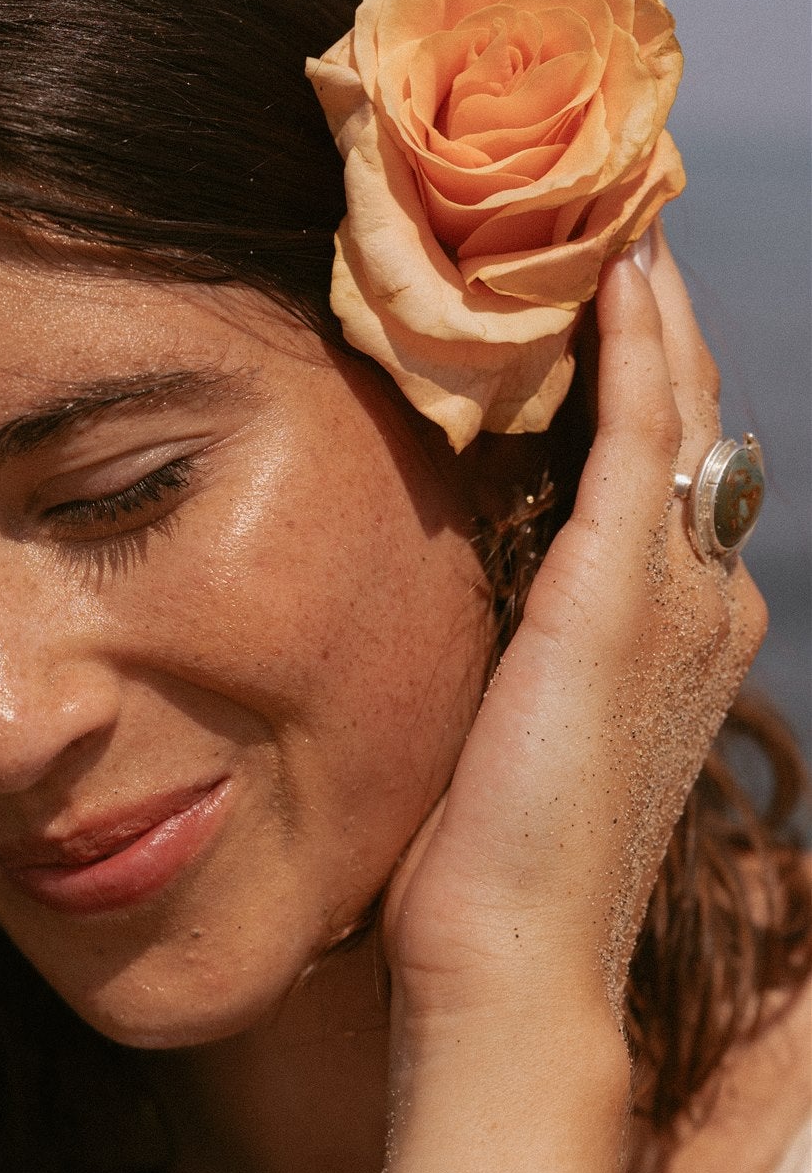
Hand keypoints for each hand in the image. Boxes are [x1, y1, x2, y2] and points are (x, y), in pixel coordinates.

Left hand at [383, 226, 766, 1041]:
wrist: (509, 962)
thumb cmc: (490, 870)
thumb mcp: (512, 731)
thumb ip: (519, 649)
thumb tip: (474, 605)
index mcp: (673, 635)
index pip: (666, 470)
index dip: (645, 374)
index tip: (603, 289)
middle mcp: (698, 600)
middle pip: (689, 418)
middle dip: (656, 317)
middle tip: (617, 213)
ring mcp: (673, 592)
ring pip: (676, 405)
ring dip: (648, 305)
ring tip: (615, 210)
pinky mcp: (619, 590)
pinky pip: (635, 429)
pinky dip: (627, 342)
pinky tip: (606, 272)